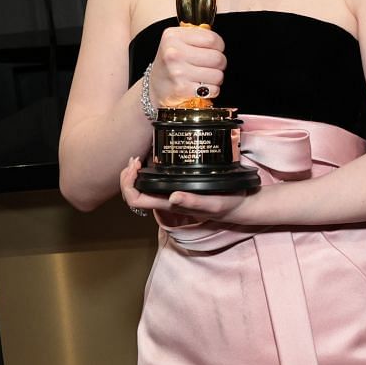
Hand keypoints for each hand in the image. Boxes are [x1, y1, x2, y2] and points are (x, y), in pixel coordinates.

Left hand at [119, 156, 248, 224]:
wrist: (238, 205)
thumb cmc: (226, 205)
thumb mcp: (213, 203)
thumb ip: (193, 201)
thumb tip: (172, 197)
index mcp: (170, 205)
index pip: (136, 200)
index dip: (129, 184)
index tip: (137, 166)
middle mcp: (166, 201)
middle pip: (133, 194)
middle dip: (127, 177)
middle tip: (134, 159)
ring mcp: (170, 195)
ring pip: (141, 189)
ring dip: (134, 175)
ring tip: (139, 159)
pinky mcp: (177, 188)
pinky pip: (153, 183)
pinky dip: (146, 172)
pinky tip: (152, 161)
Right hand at [147, 24, 226, 104]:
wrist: (155, 87)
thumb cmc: (170, 63)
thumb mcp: (177, 42)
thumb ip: (197, 36)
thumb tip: (218, 42)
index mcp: (173, 37)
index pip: (212, 39)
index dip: (219, 46)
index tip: (213, 50)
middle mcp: (173, 53)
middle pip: (217, 58)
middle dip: (219, 64)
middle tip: (209, 66)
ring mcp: (177, 72)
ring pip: (218, 75)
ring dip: (216, 78)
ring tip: (204, 77)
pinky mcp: (182, 89)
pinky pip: (213, 90)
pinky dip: (212, 90)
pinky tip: (201, 87)